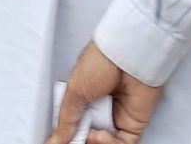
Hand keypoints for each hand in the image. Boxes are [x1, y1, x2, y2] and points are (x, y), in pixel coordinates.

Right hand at [44, 41, 160, 143]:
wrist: (128, 55)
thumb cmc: (103, 60)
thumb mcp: (75, 90)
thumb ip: (66, 119)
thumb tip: (57, 138)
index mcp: (85, 98)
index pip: (74, 124)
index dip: (67, 135)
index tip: (59, 140)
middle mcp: (101, 108)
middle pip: (88, 136)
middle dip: (79, 140)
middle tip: (73, 140)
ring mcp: (117, 117)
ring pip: (104, 143)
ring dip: (93, 143)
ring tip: (89, 135)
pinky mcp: (133, 124)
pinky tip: (101, 136)